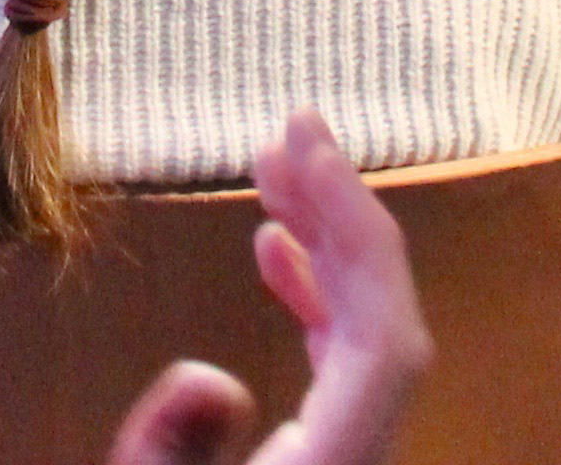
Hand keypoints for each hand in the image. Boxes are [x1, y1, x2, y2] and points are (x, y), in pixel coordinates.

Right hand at [104, 115, 429, 464]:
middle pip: (379, 311)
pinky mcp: (336, 444)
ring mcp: (356, 441)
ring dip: (321, 239)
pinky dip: (313, 290)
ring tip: (273, 168)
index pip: (384, 336)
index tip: (313, 154)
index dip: (358, 236)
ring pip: (363, 323)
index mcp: (342, 458)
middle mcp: (365, 445)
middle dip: (338, 210)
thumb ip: (176, 445)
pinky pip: (344, 351)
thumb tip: (210, 378)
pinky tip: (273, 244)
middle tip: (293, 128)